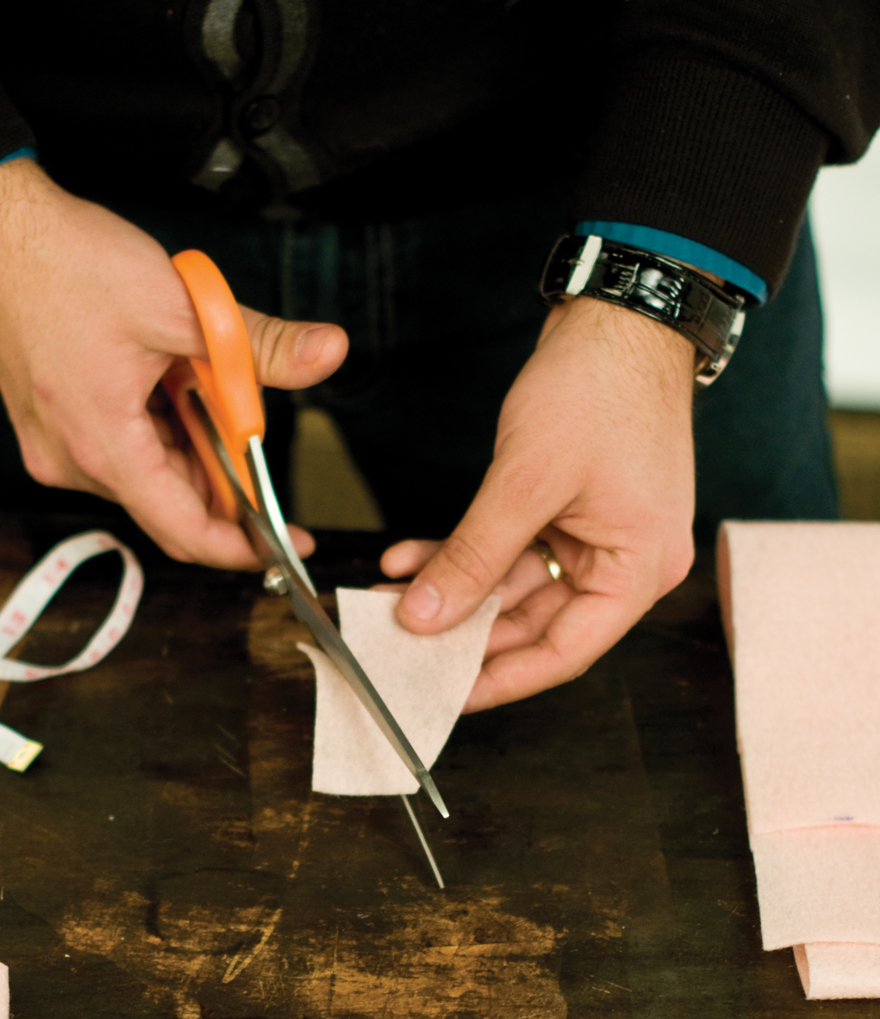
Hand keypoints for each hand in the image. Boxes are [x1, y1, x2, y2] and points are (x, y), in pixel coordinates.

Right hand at [0, 159, 347, 566]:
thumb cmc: (63, 262)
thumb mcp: (180, 305)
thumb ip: (260, 343)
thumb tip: (329, 352)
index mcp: (101, 445)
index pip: (185, 530)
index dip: (244, 546)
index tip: (287, 546)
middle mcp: (70, 462)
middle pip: (169, 504)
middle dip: (224, 484)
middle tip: (260, 447)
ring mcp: (54, 448)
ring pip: (146, 476)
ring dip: (191, 450)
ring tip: (207, 390)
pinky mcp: (46, 428)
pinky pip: (117, 452)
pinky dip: (158, 432)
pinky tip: (171, 387)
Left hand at [380, 294, 695, 709]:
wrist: (619, 312)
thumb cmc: (598, 389)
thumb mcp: (526, 483)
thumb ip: (474, 559)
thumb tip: (424, 619)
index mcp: (638, 571)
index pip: (563, 653)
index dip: (499, 679)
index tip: (443, 696)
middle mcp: (623, 563)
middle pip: (534, 625)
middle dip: (462, 633)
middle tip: (400, 648)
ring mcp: (596, 536)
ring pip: (512, 587)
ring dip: (452, 590)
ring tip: (390, 597)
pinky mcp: (568, 510)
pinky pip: (509, 549)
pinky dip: (461, 553)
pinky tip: (408, 557)